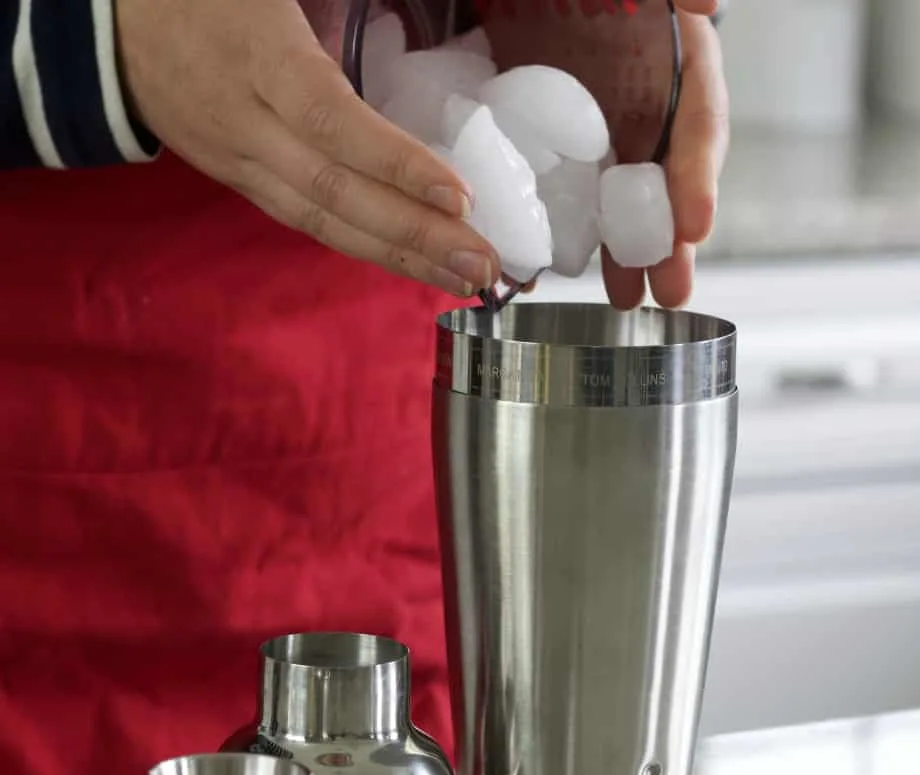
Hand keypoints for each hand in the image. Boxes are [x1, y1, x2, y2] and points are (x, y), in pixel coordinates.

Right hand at [114, 0, 500, 297]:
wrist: (113, 26)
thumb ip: (328, 14)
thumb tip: (412, 24)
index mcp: (259, 57)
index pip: (333, 122)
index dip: (394, 163)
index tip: (458, 196)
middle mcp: (249, 125)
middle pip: (336, 193)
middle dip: (415, 235)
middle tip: (482, 265)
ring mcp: (243, 164)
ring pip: (325, 223)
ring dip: (400, 257)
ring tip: (463, 279)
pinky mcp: (243, 186)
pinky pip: (311, 225)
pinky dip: (366, 248)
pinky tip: (414, 265)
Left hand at [485, 0, 727, 308]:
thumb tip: (706, 2)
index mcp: (678, 64)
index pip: (698, 125)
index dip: (699, 178)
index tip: (696, 227)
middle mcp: (649, 105)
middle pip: (668, 181)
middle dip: (670, 241)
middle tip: (672, 292)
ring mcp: (607, 131)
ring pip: (624, 199)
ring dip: (627, 251)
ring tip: (627, 296)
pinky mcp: (563, 146)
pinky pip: (572, 193)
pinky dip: (571, 230)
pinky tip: (562, 264)